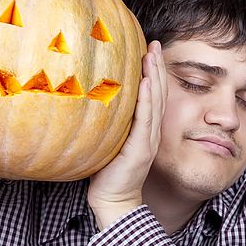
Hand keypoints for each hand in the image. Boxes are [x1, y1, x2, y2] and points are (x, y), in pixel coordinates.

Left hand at [88, 40, 167, 229]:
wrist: (113, 202)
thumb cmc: (106, 174)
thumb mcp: (107, 143)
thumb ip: (107, 124)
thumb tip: (88, 101)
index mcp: (144, 131)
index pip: (152, 97)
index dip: (153, 73)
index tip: (149, 51)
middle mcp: (150, 133)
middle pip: (157, 94)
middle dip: (157, 67)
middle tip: (155, 44)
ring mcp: (147, 141)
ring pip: (154, 103)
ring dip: (154, 77)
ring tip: (152, 56)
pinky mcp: (140, 149)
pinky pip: (145, 120)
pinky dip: (147, 100)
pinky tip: (146, 83)